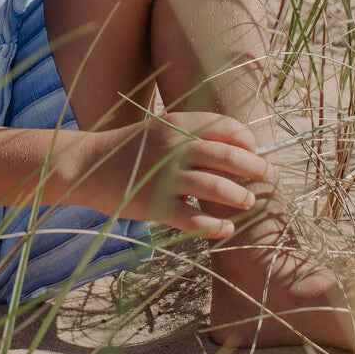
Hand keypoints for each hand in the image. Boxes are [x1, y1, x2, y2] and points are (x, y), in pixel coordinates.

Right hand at [80, 112, 276, 240]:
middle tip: (268, 178)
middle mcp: (174, 147)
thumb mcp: (159, 129)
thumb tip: (234, 146)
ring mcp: (164, 176)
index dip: (247, 140)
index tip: (255, 152)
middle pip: (228, 156)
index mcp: (177, 124)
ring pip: (215, 188)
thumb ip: (191, 134)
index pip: (225, 127)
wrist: (86, 165)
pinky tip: (225, 229)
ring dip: (238, 197)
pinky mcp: (155, 204)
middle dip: (255, 168)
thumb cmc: (128, 149)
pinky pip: (194, 219)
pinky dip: (214, 226)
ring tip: (248, 202)